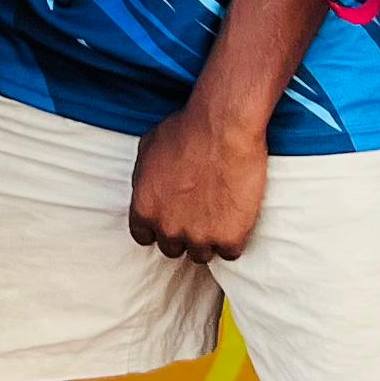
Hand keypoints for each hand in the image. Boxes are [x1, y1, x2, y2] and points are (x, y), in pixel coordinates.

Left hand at [129, 97, 266, 265]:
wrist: (224, 126)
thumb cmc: (187, 129)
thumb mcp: (148, 147)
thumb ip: (143, 179)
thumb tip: (146, 189)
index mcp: (145, 209)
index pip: (144, 236)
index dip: (158, 226)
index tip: (171, 216)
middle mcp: (168, 228)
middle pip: (173, 248)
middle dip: (183, 232)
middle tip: (198, 212)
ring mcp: (199, 236)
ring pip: (201, 254)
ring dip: (208, 239)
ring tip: (219, 214)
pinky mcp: (230, 238)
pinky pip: (230, 252)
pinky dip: (234, 238)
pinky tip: (236, 217)